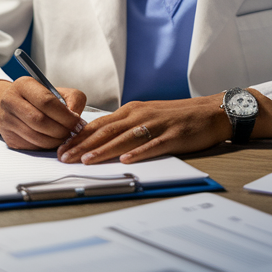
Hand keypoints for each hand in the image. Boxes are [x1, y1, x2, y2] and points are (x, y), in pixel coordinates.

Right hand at [0, 78, 86, 150]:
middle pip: (40, 121)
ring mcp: (7, 121)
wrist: (12, 105)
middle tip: (72, 132)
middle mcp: (11, 101)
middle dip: (61, 130)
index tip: (77, 122)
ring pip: (36, 137)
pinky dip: (47, 146)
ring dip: (56, 141)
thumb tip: (76, 119)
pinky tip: (52, 139)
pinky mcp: (9, 138)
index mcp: (24, 85)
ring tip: (65, 137)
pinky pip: (32, 146)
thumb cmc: (39, 98)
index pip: (46, 101)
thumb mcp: (57, 91)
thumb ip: (73, 100)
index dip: (65, 115)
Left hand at [57, 95, 231, 164]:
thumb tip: (99, 140)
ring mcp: (157, 125)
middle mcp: (140, 115)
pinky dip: (139, 152)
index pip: (99, 124)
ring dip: (104, 149)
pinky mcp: (173, 135)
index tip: (61, 148)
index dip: (78, 136)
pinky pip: (154, 145)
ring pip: (125, 137)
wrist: (211, 112)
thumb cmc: (176, 116)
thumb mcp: (146, 116)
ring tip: (87, 160)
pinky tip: (127, 159)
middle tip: (64, 157)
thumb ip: (125, 126)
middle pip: (106, 131)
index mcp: (131, 110)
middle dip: (82, 145)